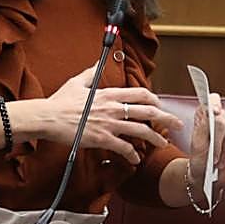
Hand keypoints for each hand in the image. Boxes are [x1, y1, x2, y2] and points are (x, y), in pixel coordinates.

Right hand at [23, 65, 182, 165]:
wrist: (46, 117)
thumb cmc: (59, 102)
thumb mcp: (76, 83)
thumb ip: (90, 74)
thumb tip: (98, 64)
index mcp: (108, 94)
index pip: (141, 93)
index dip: (155, 99)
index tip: (160, 105)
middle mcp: (113, 108)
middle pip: (149, 112)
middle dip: (168, 119)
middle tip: (177, 125)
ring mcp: (109, 124)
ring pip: (142, 131)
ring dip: (156, 139)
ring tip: (162, 144)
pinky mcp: (102, 139)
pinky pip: (124, 148)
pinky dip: (133, 155)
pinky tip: (135, 159)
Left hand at [189, 93, 224, 188]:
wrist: (209, 174)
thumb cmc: (200, 158)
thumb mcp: (198, 143)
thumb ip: (204, 127)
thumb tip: (214, 113)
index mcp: (204, 116)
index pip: (211, 101)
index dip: (214, 103)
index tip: (215, 111)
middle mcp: (220, 118)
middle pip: (220, 118)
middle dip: (215, 138)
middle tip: (212, 154)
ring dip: (223, 149)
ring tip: (218, 158)